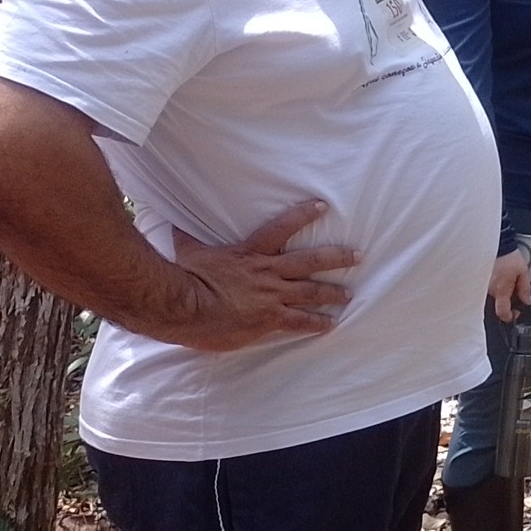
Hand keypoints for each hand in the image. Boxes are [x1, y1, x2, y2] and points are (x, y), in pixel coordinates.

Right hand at [166, 200, 356, 349]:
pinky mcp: (269, 318)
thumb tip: (171, 221)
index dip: (303, 215)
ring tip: (349, 294)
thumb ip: (186, 236)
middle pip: (311, 260)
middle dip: (337, 258)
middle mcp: (268, 272)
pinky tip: (330, 325)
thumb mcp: (188, 251)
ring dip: (332, 293)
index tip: (323, 206)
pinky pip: (299, 321)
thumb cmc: (186, 279)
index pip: (282, 228)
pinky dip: (316, 323)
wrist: (186, 307)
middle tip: (358, 255)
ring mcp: (272, 296)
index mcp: (251, 253)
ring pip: (311, 291)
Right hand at [489, 247, 530, 321]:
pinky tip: (500, 274)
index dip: (509, 316)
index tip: (515, 314)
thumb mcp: (523, 271)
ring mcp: (482, 284)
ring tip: (507, 276)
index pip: (502, 312)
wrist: (495, 243)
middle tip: (514, 287)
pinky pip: (487, 286)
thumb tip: (529, 302)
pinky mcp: (478, 278)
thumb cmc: (508, 255)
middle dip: (508, 297)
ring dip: (502, 289)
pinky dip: (494, 283)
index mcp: (501, 290)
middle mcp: (489, 289)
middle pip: (499, 302)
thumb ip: (525, 289)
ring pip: (494, 293)